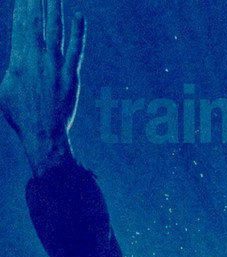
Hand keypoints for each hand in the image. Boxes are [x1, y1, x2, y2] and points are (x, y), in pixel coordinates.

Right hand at [0, 0, 85, 172]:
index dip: (22, 7)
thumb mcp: (4, 92)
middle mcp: (37, 58)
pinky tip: (80, 16)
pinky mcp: (71, 75)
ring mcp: (56, 66)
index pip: (21, 25)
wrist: (44, 134)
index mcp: (19, 60)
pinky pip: (76, 49)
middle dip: (35, 0)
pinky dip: (78, 32)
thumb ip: (9, 73)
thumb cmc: (22, 117)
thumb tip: (13, 67)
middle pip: (36, 21)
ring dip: (54, 8)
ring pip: (56, 29)